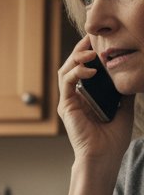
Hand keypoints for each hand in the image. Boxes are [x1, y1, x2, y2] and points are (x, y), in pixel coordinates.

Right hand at [59, 35, 133, 194]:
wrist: (104, 156)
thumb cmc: (112, 138)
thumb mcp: (124, 107)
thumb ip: (122, 92)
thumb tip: (130, 75)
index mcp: (86, 96)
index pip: (84, 69)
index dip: (89, 53)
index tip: (100, 42)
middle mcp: (74, 97)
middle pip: (72, 65)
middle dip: (81, 50)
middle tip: (92, 39)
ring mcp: (68, 101)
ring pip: (65, 70)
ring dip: (77, 58)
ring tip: (91, 52)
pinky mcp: (66, 106)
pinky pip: (67, 82)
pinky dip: (77, 72)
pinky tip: (91, 68)